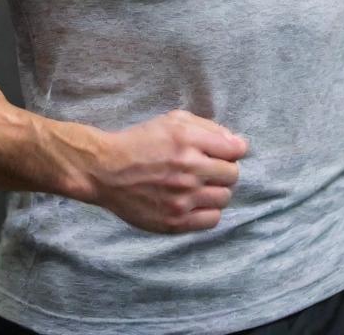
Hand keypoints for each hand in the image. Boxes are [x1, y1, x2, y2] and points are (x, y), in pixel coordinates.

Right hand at [87, 109, 249, 233]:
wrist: (106, 170)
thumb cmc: (141, 141)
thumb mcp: (173, 120)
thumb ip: (209, 128)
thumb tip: (237, 143)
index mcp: (189, 140)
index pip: (237, 149)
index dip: (234, 149)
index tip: (226, 152)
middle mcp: (188, 169)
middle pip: (233, 174)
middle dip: (225, 169)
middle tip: (209, 168)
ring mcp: (182, 198)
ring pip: (225, 198)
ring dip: (217, 190)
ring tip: (200, 185)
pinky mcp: (174, 221)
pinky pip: (212, 220)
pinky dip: (208, 210)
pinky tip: (195, 202)